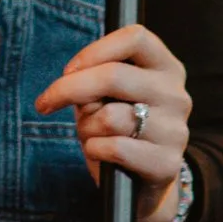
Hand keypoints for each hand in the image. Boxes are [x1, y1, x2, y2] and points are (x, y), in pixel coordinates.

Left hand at [34, 23, 191, 221]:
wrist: (142, 183)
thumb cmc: (119, 128)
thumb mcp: (108, 97)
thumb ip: (97, 84)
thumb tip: (75, 83)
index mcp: (166, 67)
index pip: (135, 38)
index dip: (95, 49)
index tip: (68, 70)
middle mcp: (176, 95)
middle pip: (114, 76)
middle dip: (69, 89)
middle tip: (45, 103)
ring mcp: (175, 131)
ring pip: (110, 117)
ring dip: (85, 127)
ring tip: (89, 135)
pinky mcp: (166, 164)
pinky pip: (114, 148)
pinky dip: (94, 150)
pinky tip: (99, 154)